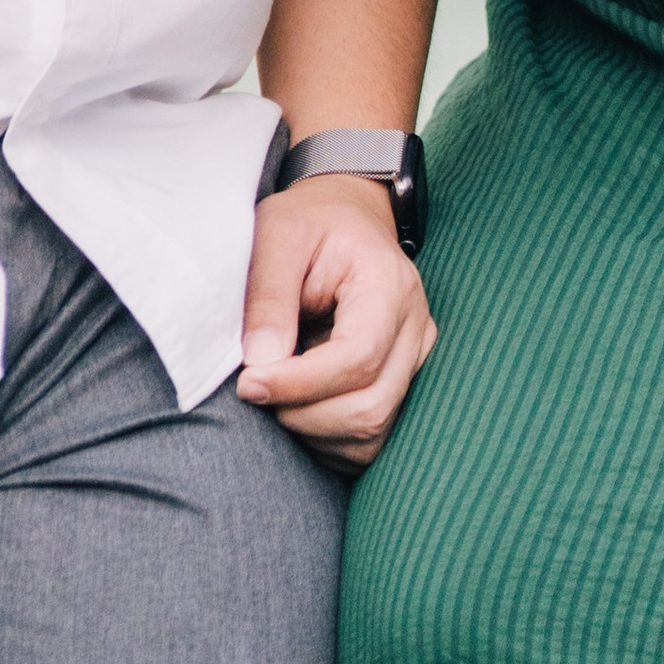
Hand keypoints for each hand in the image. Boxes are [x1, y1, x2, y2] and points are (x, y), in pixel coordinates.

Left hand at [238, 177, 433, 474]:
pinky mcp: (402, 387)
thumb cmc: (308, 223)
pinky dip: (326, 440)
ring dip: (312, 431)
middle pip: (369, 407)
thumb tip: (260, 363)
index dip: (299, 383)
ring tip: (276, 392)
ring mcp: (414, 362)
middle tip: (255, 388)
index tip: (248, 383)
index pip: (357, 358)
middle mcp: (415, 329)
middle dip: (301, 413)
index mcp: (389, 285)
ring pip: (370, 434)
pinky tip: (298, 404)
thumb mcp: (277, 233)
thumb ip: (268, 294)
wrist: (344, 220)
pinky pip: (369, 442)